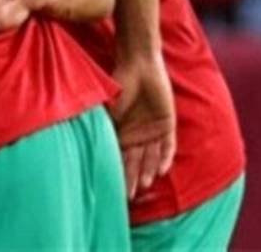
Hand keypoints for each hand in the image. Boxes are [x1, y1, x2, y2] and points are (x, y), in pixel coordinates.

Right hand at [110, 53, 175, 199]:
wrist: (138, 65)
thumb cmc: (119, 83)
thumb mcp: (109, 107)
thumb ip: (105, 124)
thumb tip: (91, 142)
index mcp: (122, 133)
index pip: (120, 158)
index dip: (118, 173)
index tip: (114, 188)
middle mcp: (138, 136)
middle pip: (136, 162)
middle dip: (133, 179)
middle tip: (130, 196)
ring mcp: (153, 131)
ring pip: (152, 157)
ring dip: (149, 171)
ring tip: (144, 184)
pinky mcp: (167, 124)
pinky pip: (168, 146)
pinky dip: (165, 157)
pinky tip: (163, 170)